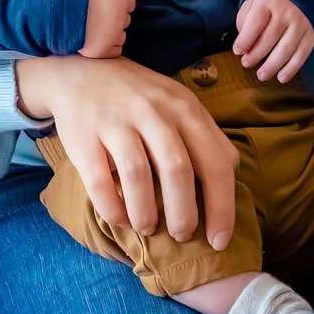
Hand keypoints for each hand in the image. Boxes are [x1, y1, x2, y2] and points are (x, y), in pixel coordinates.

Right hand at [13, 55, 237, 246]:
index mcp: (185, 108)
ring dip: (146, 213)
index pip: (215, 162)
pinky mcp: (84, 137)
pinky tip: (120, 220)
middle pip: (178, 171)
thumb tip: (232, 170)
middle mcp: (154, 112)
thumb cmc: (140, 98)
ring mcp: (117, 122)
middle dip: (184, 213)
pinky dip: (112, 207)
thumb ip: (206, 134)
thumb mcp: (179, 103)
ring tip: (149, 229)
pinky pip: (99, 180)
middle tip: (183, 236)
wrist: (81, 74)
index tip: (220, 239)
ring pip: (138, 175)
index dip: (221, 206)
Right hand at [80, 0, 137, 58]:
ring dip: (111, 34)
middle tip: (95, 14)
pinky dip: (107, 48)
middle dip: (114, 17)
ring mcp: (110, 36)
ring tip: (93, 27)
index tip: (101, 2)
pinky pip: (114, 51)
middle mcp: (119, 19)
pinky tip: (93, 39)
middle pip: (125, 20)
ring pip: (120, 36)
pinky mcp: (101, 51)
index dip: (116, 1)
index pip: (130, 2)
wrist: (55, 11)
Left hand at [233, 0, 313, 82]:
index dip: (245, 40)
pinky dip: (291, 69)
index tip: (237, 51)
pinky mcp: (310, 34)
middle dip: (255, 55)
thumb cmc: (269, 4)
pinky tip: (281, 78)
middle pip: (270, 38)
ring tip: (261, 75)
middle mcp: (286, 12)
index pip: (255, 23)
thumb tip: (244, 47)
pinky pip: (301, 55)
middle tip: (246, 63)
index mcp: (268, 2)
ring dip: (272, 66)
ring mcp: (300, 24)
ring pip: (286, 49)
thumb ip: (245, 21)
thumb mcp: (253, 3)